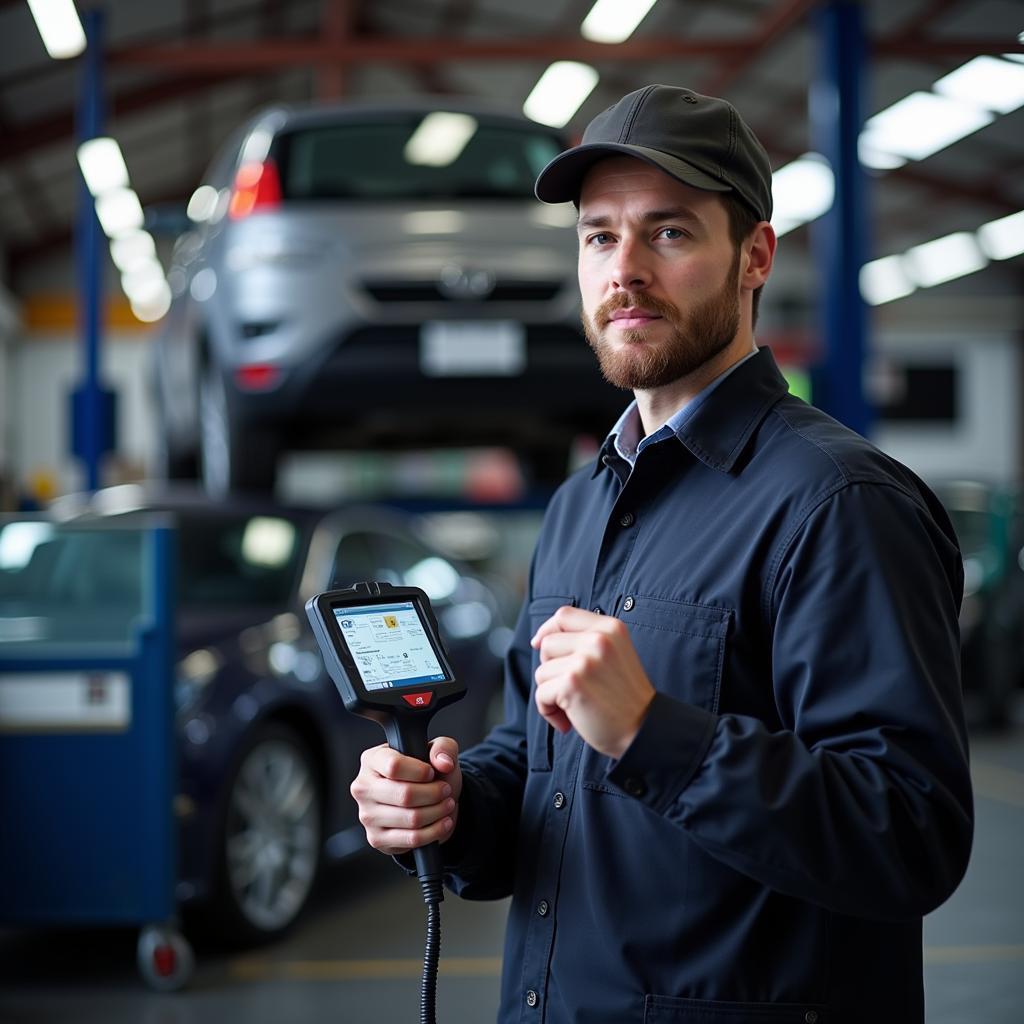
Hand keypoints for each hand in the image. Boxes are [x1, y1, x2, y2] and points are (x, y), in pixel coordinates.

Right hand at [350, 737, 461, 856]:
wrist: (423, 801)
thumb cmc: (425, 773)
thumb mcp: (438, 751)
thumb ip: (443, 748)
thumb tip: (444, 763)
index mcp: (371, 759)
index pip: (394, 766)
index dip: (420, 771)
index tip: (432, 773)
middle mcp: (363, 787)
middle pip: (404, 795)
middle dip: (434, 793)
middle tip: (445, 790)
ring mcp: (367, 815)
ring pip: (411, 818)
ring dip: (437, 812)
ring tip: (446, 804)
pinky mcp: (376, 839)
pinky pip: (411, 838)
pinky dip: (434, 831)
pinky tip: (443, 822)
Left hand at [531, 606, 654, 759]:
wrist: (643, 730)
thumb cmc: (624, 698)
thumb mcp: (614, 654)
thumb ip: (586, 641)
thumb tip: (540, 639)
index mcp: (610, 628)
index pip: (564, 615)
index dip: (547, 630)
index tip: (539, 644)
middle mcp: (599, 639)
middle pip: (548, 644)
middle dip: (551, 668)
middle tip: (571, 688)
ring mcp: (585, 660)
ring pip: (542, 671)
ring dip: (551, 693)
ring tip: (572, 706)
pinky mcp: (572, 683)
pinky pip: (541, 694)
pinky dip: (549, 711)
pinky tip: (568, 721)